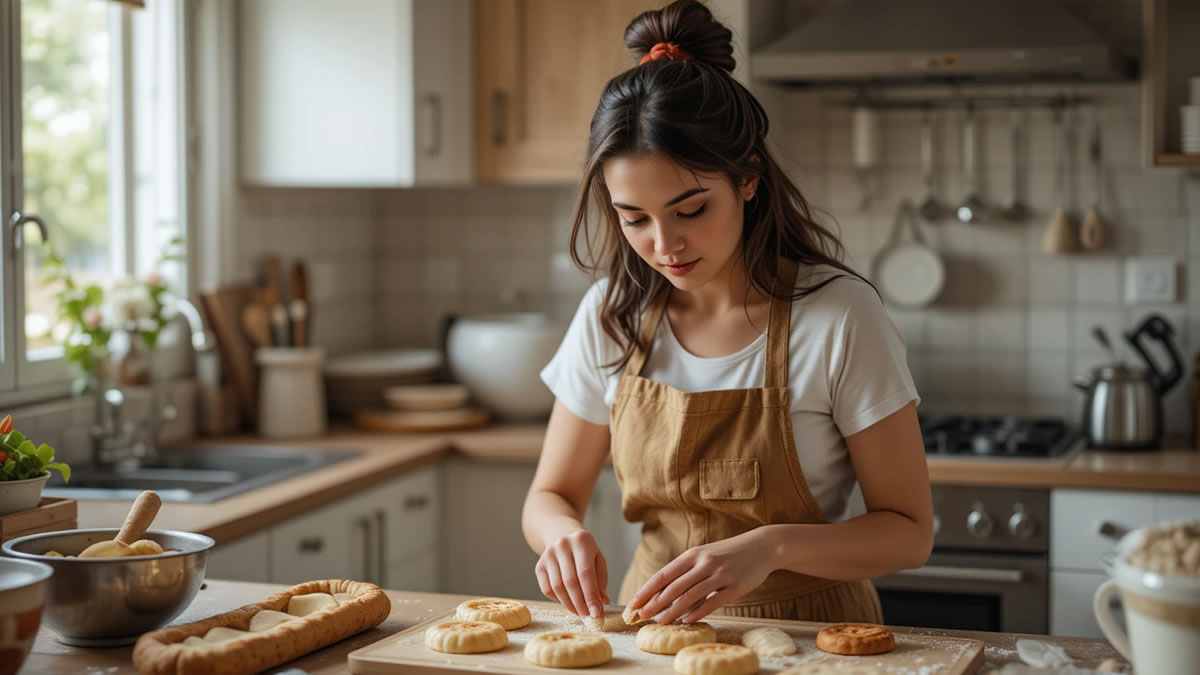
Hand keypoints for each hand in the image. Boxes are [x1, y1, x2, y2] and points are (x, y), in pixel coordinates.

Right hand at [535, 528, 609, 616]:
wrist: (562, 535)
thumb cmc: (585, 551)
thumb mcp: (598, 559)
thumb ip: (601, 580)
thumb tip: (601, 604)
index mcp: (581, 541)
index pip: (585, 573)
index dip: (591, 595)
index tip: (596, 612)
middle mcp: (562, 545)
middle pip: (570, 581)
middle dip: (580, 603)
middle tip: (588, 616)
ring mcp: (548, 555)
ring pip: (557, 587)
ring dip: (569, 604)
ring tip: (579, 612)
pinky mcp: (539, 565)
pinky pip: (547, 589)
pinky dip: (558, 600)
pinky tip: (568, 603)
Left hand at [628, 529, 776, 623]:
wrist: (762, 546)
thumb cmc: (729, 553)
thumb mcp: (705, 555)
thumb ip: (687, 571)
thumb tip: (663, 591)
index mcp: (693, 554)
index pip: (663, 575)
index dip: (647, 590)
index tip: (634, 603)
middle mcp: (704, 563)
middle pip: (673, 587)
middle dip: (655, 604)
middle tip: (641, 617)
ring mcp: (720, 575)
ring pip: (690, 596)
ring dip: (672, 612)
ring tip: (660, 622)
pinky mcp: (735, 587)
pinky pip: (712, 602)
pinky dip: (697, 613)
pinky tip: (686, 621)